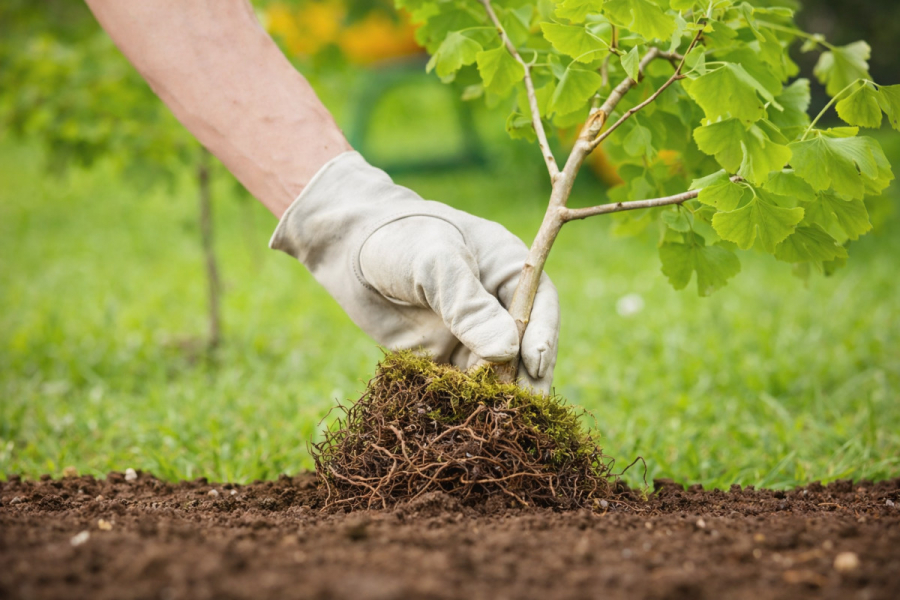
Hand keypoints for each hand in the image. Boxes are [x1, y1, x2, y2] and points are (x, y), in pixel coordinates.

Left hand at [269, 152, 558, 392]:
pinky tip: (466, 421)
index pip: (539, 306)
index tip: (536, 365)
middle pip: (524, 348)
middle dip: (526, 378)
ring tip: (497, 421)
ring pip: (497, 374)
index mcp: (509, 271)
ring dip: (498, 397)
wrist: (349, 253)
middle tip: (524, 408)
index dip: (542, 336)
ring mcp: (473, 337)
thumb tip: (506, 353)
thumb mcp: (435, 262)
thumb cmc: (399, 241)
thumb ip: (468, 305)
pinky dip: (468, 404)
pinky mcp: (446, 361)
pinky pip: (464, 387)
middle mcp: (498, 308)